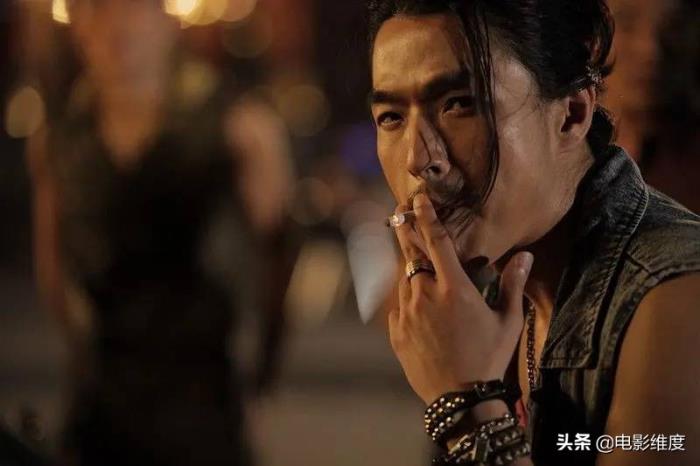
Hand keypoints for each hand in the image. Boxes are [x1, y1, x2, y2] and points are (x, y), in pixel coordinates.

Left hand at [389, 193, 533, 404]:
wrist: (460, 399)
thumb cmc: (489, 358)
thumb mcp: (508, 321)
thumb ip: (512, 284)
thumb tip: (525, 255)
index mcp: (454, 287)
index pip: (437, 240)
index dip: (426, 215)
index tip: (418, 198)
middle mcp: (425, 294)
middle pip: (411, 253)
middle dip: (405, 229)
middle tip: (399, 213)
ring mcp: (406, 313)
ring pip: (405, 281)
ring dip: (412, 272)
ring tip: (422, 274)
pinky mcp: (395, 332)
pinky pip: (399, 308)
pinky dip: (408, 302)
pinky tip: (420, 312)